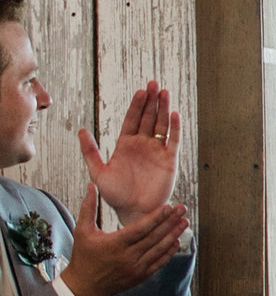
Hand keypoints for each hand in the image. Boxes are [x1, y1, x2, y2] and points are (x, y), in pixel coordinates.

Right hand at [62, 185, 189, 295]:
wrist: (84, 287)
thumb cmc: (83, 257)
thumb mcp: (81, 231)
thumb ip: (88, 207)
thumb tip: (92, 185)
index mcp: (115, 244)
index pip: (141, 228)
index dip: (157, 217)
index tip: (169, 207)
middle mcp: (128, 257)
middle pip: (154, 237)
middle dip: (170, 222)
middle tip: (183, 209)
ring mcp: (136, 268)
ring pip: (159, 250)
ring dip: (173, 235)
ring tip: (184, 223)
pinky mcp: (140, 277)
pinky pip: (158, 263)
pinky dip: (169, 253)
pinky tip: (176, 242)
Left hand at [78, 81, 181, 220]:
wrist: (134, 212)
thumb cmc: (115, 195)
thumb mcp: (98, 172)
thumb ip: (90, 152)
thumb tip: (80, 130)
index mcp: (126, 144)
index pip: (133, 119)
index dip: (137, 105)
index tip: (141, 91)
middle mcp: (143, 145)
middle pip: (149, 117)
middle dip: (151, 101)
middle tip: (154, 84)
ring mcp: (157, 151)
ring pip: (162, 125)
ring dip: (164, 109)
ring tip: (165, 92)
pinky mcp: (169, 161)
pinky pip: (173, 141)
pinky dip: (175, 128)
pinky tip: (175, 115)